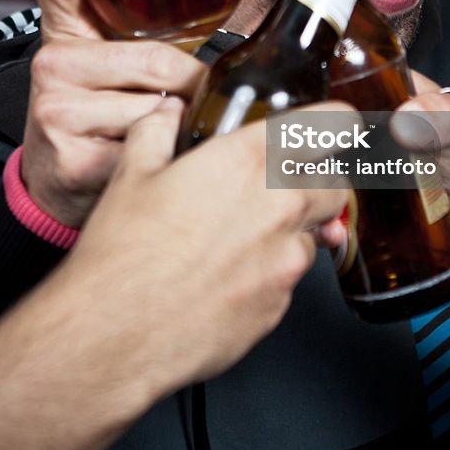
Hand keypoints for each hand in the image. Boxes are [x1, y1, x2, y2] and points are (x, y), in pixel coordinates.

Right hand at [0, 98, 349, 449]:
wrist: (113, 335)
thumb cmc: (124, 256)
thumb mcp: (132, 174)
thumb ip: (157, 131)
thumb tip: (165, 115)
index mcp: (250, 160)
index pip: (329, 125)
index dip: (336, 122)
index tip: (334, 125)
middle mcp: (279, 206)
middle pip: (335, 184)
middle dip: (317, 183)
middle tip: (282, 186)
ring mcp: (285, 260)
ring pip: (314, 235)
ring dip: (292, 231)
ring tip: (242, 237)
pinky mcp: (279, 306)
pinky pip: (289, 280)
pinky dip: (271, 274)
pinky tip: (229, 275)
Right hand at [22, 0, 206, 226]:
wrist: (60, 173)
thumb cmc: (101, 105)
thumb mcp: (116, 57)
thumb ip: (153, 26)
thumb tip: (246, 11)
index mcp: (67, 26)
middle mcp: (54, 62)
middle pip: (155, 59)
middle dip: (194, 80)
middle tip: (198, 93)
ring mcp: (57, 109)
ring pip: (158, 108)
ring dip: (182, 121)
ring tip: (165, 128)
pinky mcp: (70, 156)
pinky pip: (150, 147)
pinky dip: (168, 153)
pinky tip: (153, 154)